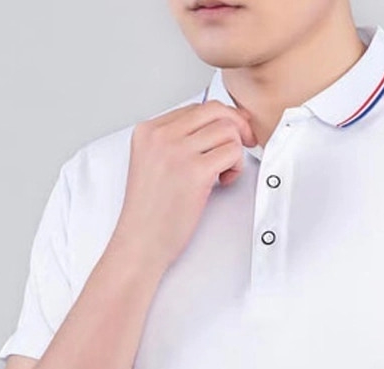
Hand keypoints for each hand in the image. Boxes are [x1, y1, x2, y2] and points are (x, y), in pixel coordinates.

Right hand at [111, 99, 256, 271]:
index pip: (195, 109)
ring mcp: (177, 152)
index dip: (219, 121)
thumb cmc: (149, 213)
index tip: (229, 137)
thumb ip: (176, 143)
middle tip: (243, 146)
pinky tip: (224, 182)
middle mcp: (161, 136)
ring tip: (224, 173)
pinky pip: (232, 152)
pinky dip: (236, 166)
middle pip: (214, 111)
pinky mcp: (195, 172)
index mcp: (147, 131)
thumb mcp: (152, 165)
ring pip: (227, 130)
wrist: (140, 243)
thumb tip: (218, 125)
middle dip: (236, 126)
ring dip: (235, 151)